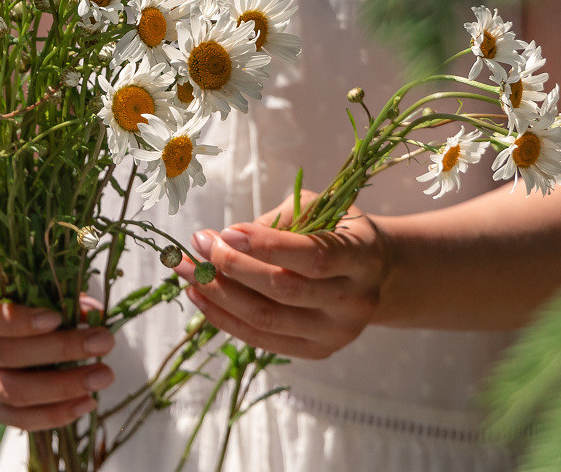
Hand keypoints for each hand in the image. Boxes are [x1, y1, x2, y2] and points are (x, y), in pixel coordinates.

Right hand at [0, 273, 116, 429]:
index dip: (20, 321)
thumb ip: (53, 291)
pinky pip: (21, 419)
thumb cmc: (10, 290)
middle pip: (8, 356)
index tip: (57, 318)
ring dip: (64, 387)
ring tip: (102, 376)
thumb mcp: (24, 280)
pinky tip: (87, 403)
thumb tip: (93, 313)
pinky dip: (56, 414)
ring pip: (15, 393)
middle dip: (60, 350)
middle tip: (103, 342)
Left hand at [172, 205, 388, 359]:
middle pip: (284, 290)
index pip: (313, 256)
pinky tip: (199, 295)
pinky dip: (224, 318)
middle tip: (199, 243)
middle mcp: (354, 301)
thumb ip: (279, 221)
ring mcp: (336, 333)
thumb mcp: (320, 209)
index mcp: (362, 257)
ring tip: (187, 269)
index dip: (266, 245)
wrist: (373, 275)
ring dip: (218, 294)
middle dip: (232, 266)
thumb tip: (226, 238)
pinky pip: (261, 339)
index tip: (225, 231)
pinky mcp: (316, 351)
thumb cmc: (336, 231)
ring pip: (267, 319)